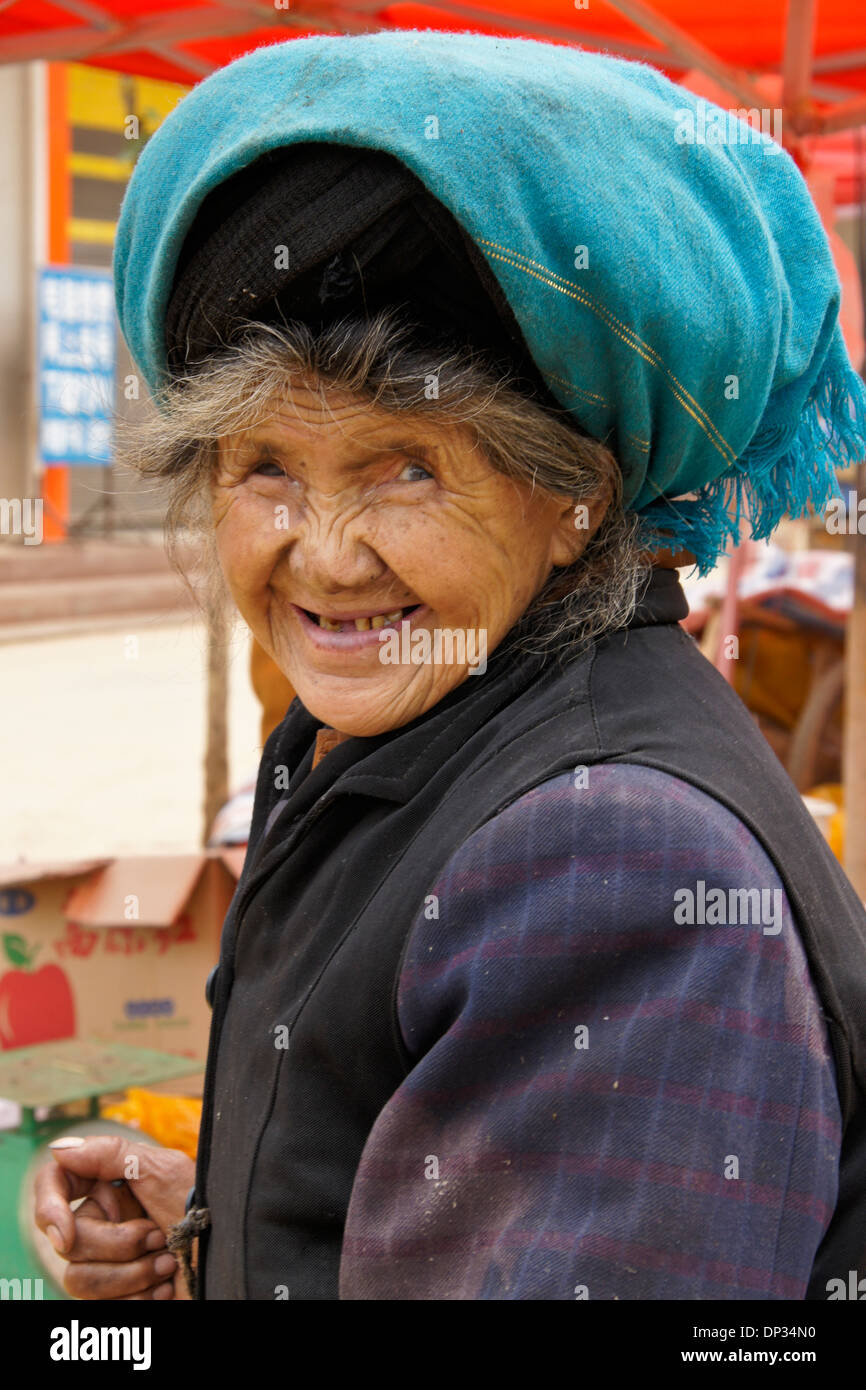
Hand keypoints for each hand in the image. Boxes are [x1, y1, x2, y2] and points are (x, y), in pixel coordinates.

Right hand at [34, 1134, 196, 1300]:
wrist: (234, 1259)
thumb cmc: (208, 1209)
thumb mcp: (165, 1172)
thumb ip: (111, 1155)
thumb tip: (60, 1149)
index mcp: (109, 1186)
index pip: (55, 1185)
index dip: (47, 1209)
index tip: (63, 1235)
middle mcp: (103, 1223)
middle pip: (68, 1240)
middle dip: (117, 1246)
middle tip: (157, 1238)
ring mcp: (107, 1262)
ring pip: (78, 1278)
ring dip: (130, 1276)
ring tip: (167, 1266)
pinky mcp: (117, 1296)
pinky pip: (99, 1307)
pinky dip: (136, 1300)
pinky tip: (164, 1288)